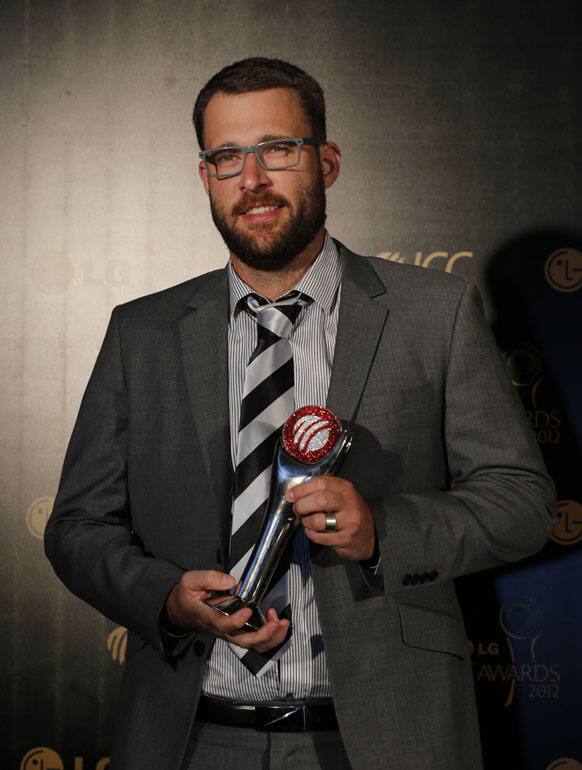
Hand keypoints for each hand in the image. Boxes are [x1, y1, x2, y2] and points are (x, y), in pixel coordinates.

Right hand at [165, 570, 289, 652]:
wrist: (180, 610)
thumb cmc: (186, 596)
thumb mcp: (190, 581)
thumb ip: (209, 578)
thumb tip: (230, 580)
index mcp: (208, 617)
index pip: (223, 624)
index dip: (236, 621)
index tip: (247, 610)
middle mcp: (221, 629)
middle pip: (243, 641)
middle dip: (263, 635)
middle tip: (275, 622)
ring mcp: (229, 632)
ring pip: (252, 644)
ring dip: (270, 637)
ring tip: (282, 624)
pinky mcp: (236, 631)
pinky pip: (254, 640)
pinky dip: (269, 635)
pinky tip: (277, 623)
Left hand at [287, 477, 375, 560]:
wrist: (368, 537)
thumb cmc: (349, 513)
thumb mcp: (340, 495)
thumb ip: (321, 491)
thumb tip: (295, 493)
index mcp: (345, 488)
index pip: (321, 483)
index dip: (302, 489)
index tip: (290, 495)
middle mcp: (349, 503)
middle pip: (320, 500)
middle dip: (302, 506)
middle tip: (297, 510)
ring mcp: (349, 522)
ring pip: (318, 521)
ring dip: (306, 522)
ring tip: (307, 521)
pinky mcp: (345, 538)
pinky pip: (319, 537)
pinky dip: (311, 534)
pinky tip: (315, 532)